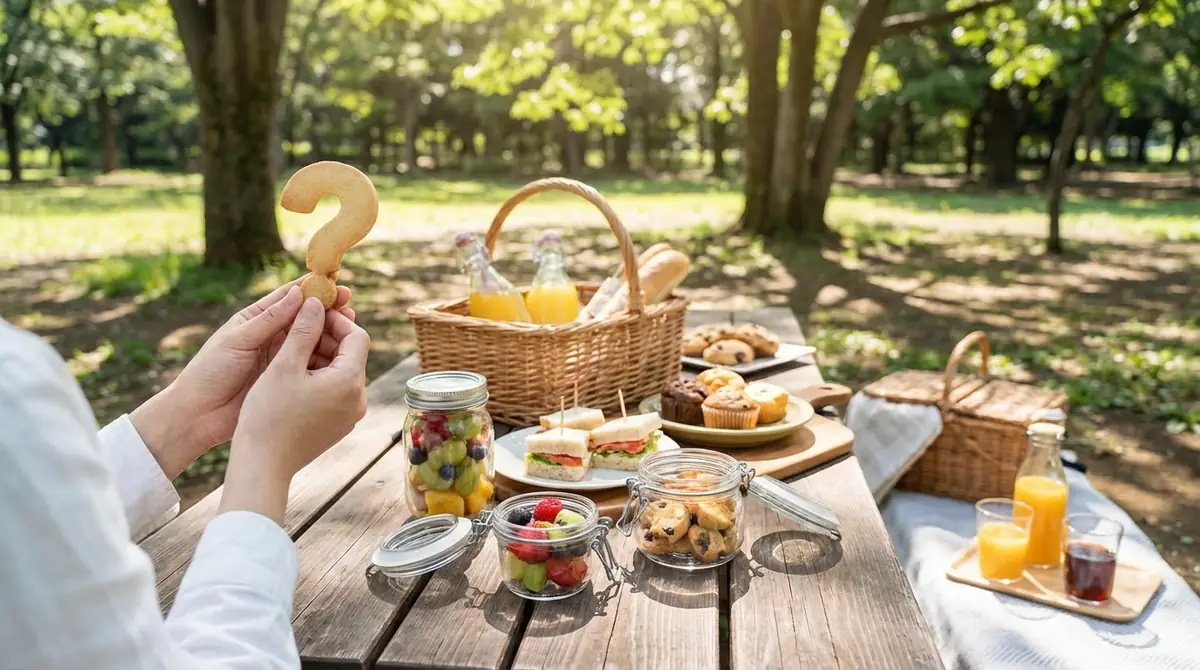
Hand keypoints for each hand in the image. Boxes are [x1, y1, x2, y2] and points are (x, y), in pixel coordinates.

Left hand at [130, 278, 353, 478]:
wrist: (199, 415)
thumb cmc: (210, 372)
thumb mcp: (238, 340)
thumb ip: (270, 319)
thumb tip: (299, 293)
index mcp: (255, 319)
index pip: (288, 298)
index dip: (312, 290)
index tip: (333, 283)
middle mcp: (271, 337)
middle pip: (306, 319)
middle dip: (328, 311)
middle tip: (349, 303)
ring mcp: (281, 359)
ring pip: (312, 342)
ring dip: (331, 334)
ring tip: (351, 327)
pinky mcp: (287, 381)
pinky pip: (311, 366)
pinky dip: (327, 360)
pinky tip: (342, 357)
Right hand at [219, 297, 369, 523]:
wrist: (262, 466)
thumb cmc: (269, 415)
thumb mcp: (284, 365)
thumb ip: (303, 330)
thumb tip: (317, 302)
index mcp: (350, 382)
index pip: (357, 337)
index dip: (336, 319)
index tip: (312, 312)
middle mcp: (358, 400)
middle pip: (351, 355)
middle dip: (327, 336)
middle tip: (299, 326)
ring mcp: (349, 416)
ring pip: (342, 373)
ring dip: (321, 356)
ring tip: (291, 349)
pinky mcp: (337, 426)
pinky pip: (335, 392)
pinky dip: (319, 377)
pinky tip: (292, 374)